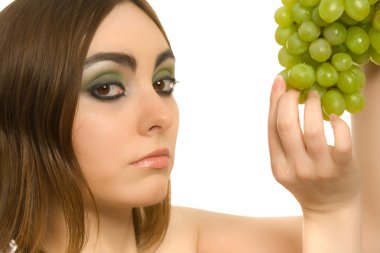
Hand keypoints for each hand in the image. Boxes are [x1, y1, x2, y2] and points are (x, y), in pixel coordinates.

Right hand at [268, 76, 360, 214]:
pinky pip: (341, 141)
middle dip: (290, 99)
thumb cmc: (307, 182)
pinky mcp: (342, 169)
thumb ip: (282, 141)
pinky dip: (338, 123)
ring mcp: (319, 170)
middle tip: (298, 87)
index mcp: (278, 166)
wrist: (330, 210)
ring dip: (313, 106)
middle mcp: (296, 168)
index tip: (280, 80)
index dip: (274, 100)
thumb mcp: (286, 165)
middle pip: (286, 125)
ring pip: (313, 130)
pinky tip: (335, 117)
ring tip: (316, 96)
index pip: (271, 127)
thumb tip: (280, 101)